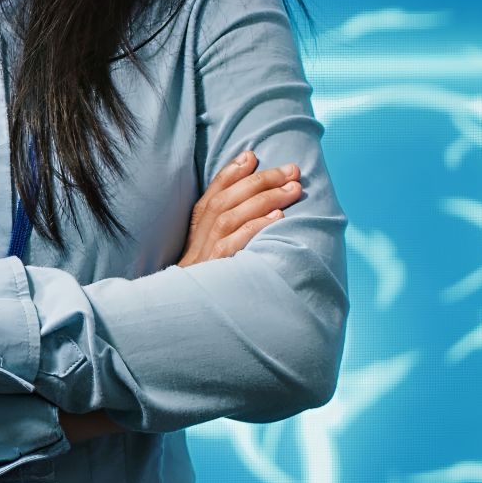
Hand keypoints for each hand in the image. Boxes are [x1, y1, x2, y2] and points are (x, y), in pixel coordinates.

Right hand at [178, 150, 301, 266]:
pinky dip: (255, 227)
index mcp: (196, 232)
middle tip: (291, 171)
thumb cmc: (216, 278)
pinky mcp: (215, 270)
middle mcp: (198, 240)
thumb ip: (229, 223)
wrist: (188, 326)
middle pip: (223, 202)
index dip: (230, 173)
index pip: (212, 195)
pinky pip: (233, 245)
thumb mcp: (216, 250)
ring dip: (263, 199)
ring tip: (293, 190)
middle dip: (259, 181)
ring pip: (229, 218)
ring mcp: (205, 255)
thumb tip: (253, 191)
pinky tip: (277, 217)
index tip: (252, 156)